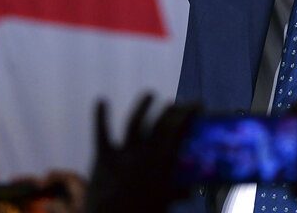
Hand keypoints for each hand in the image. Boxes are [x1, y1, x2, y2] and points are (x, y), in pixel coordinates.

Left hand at [85, 94, 197, 212]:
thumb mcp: (163, 204)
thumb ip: (176, 193)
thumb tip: (188, 191)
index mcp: (163, 164)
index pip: (179, 130)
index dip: (188, 113)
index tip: (196, 105)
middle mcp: (145, 154)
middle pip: (160, 124)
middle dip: (172, 110)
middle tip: (178, 103)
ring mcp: (123, 155)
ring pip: (135, 123)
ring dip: (143, 106)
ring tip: (150, 94)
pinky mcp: (103, 159)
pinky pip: (102, 133)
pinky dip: (100, 116)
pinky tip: (101, 100)